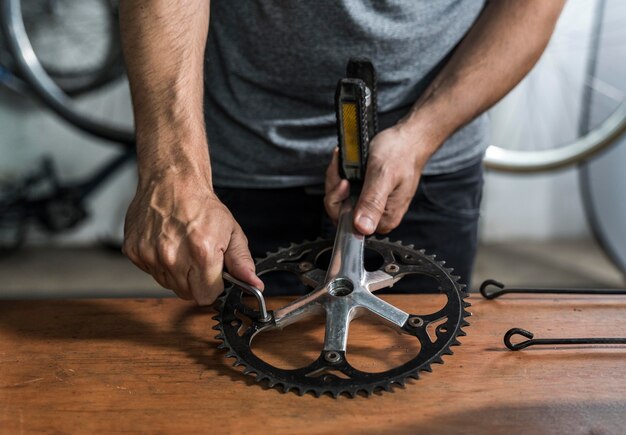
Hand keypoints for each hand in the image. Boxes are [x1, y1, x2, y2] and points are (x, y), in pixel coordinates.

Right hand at [122, 171, 262, 304]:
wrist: (173, 180)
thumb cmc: (201, 204)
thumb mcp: (232, 231)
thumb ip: (242, 261)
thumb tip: (254, 284)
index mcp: (202, 253)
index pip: (207, 296)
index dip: (213, 286)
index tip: (214, 275)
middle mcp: (173, 256)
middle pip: (187, 293)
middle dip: (196, 281)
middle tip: (198, 257)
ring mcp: (151, 254)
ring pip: (168, 284)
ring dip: (177, 273)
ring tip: (182, 248)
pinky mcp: (134, 251)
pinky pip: (151, 272)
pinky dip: (159, 263)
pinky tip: (166, 243)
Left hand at [324, 125, 429, 233]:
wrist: (409, 140)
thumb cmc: (401, 153)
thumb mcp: (384, 176)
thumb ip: (372, 202)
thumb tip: (363, 228)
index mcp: (385, 218)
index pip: (347, 223)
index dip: (339, 202)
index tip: (343, 181)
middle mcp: (378, 216)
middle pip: (341, 211)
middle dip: (335, 187)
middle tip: (341, 166)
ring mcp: (372, 205)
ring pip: (341, 200)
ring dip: (337, 179)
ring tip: (343, 160)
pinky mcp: (368, 194)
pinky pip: (346, 191)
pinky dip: (342, 175)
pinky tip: (346, 163)